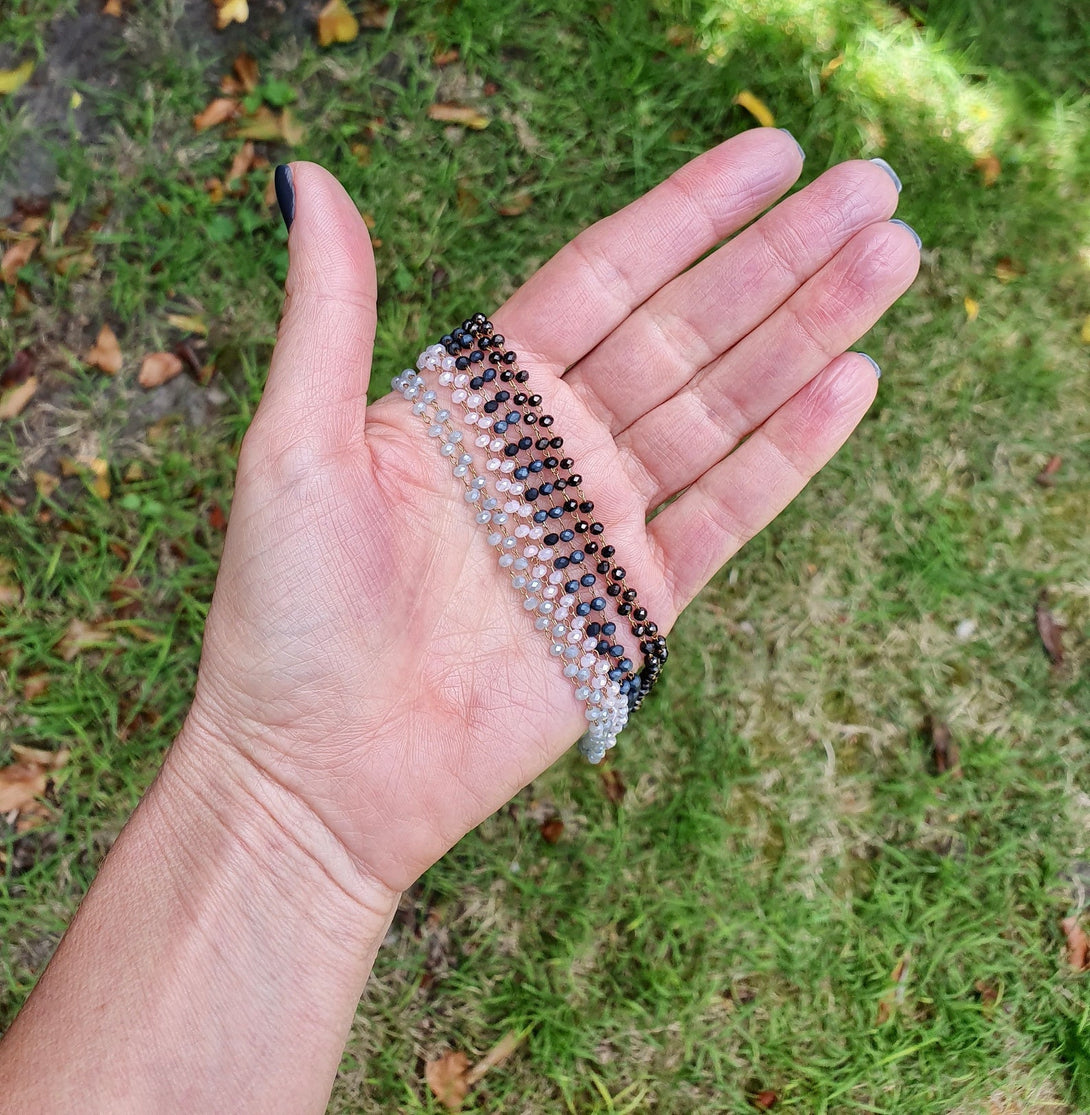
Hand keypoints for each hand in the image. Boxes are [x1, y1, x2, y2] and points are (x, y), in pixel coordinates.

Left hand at [181, 129, 918, 893]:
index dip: (689, 214)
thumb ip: (332, 314)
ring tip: (891, 259)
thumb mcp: (297, 448)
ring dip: (808, 336)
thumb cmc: (286, 615)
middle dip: (779, 260)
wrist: (323, 772)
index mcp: (480, 400)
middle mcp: (550, 449)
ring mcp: (599, 525)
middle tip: (875, 190)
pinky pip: (727, 512)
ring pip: (722, 409)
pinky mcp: (635, 605)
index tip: (775, 155)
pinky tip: (853, 382)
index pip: (604, 279)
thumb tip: (305, 177)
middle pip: (685, 332)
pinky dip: (790, 452)